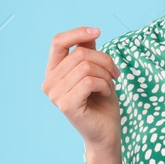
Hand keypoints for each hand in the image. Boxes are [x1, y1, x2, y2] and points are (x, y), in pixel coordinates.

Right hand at [43, 25, 121, 148]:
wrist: (106, 131)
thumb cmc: (101, 101)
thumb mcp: (97, 70)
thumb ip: (89, 52)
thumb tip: (90, 32)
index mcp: (53, 72)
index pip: (57, 42)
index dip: (77, 33)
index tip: (98, 31)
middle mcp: (49, 82)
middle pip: (79, 54)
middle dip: (104, 60)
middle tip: (115, 73)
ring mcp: (55, 95)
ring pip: (86, 67)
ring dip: (106, 74)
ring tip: (109, 85)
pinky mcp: (66, 105)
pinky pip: (89, 81)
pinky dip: (104, 84)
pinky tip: (106, 93)